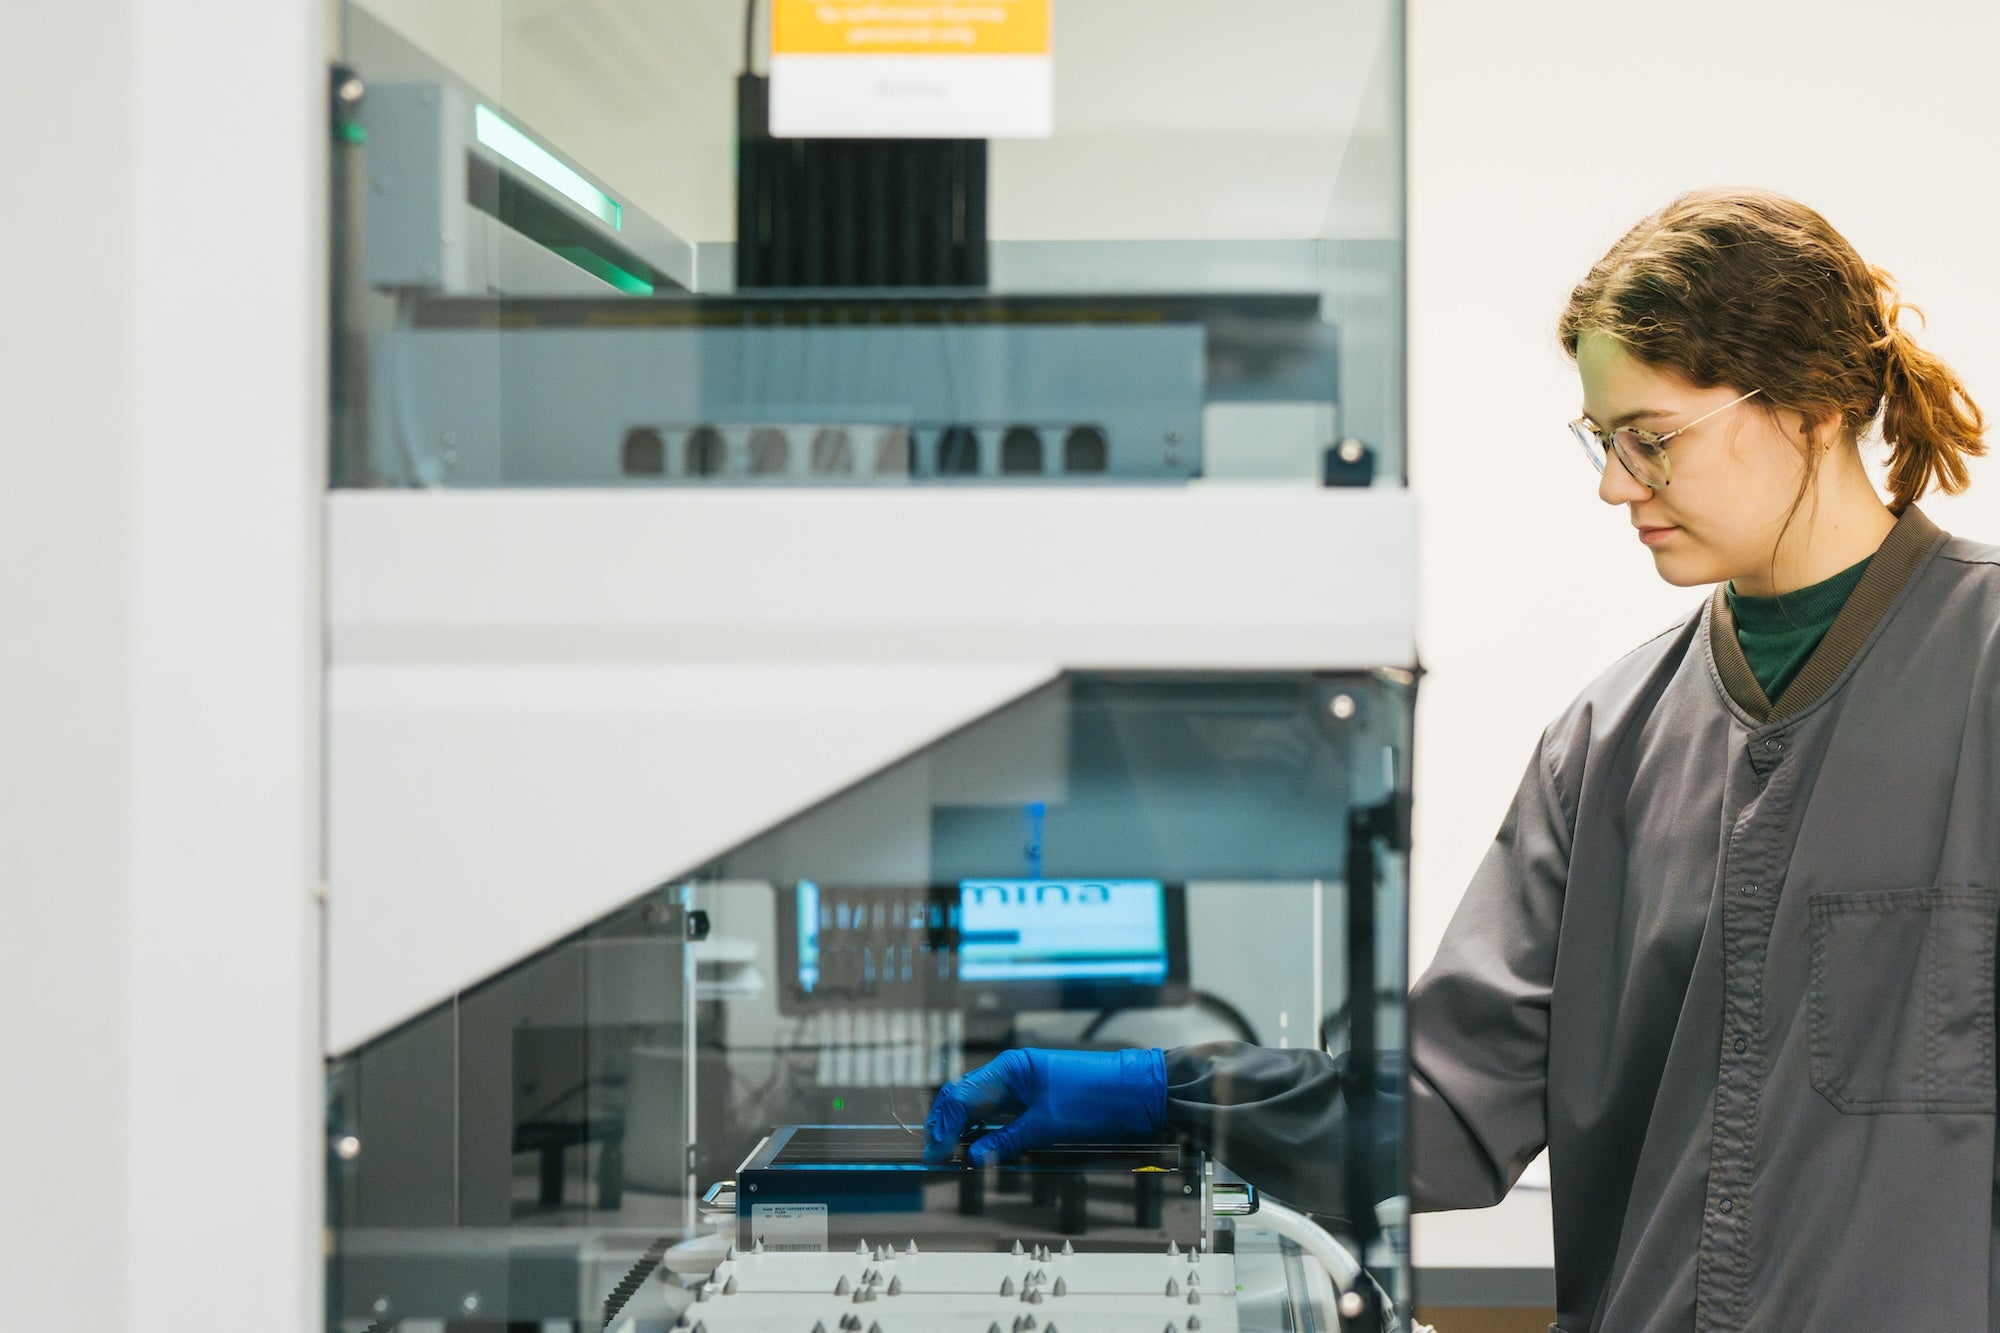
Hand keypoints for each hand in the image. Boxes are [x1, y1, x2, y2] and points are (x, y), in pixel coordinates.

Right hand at [923, 1047, 1166, 1165]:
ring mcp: (1022, 1085)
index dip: (943, 1127)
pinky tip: (979, 1145)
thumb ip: (1007, 1140)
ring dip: (963, 1129)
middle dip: (947, 1126)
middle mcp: (1011, 1073)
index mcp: (1009, 1068)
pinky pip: (999, 1113)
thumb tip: (974, 1156)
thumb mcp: (1048, 1124)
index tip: (934, 1154)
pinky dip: (985, 1129)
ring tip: (952, 1154)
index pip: (961, 1097)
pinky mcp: (1034, 1099)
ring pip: (979, 1106)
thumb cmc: (1095, 1098)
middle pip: (965, 1099)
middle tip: (936, 1156)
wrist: (1136, 1091)